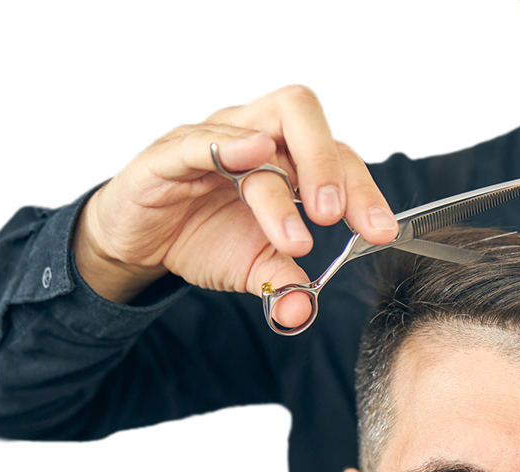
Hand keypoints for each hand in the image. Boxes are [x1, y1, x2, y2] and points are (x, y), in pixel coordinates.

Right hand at [74, 84, 399, 325]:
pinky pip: (199, 140)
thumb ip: (285, 284)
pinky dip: (227, 144)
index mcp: (285, 155)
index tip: (381, 232)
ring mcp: (211, 136)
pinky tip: (250, 155)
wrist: (138, 243)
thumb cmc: (203, 237)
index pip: (336, 155)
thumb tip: (302, 311)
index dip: (364, 190)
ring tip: (296, 234)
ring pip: (261, 129)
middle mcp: (254, 132)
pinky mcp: (168, 154)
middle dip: (329, 164)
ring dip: (285, 179)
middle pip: (302, 112)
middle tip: (335, 218)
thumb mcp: (254, 268)